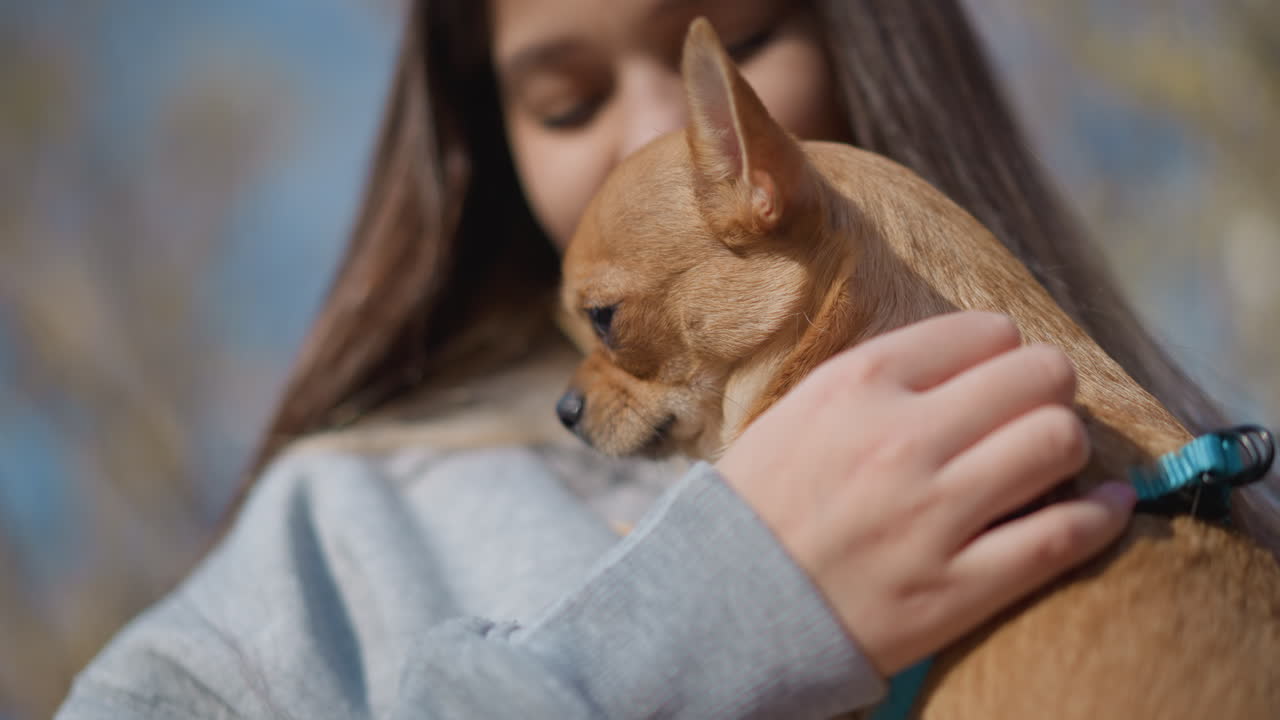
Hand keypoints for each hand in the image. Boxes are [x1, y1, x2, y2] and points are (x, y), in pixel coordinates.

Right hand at [715, 311, 1135, 675]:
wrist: (720, 605)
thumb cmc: (762, 501)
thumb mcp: (804, 411)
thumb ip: (885, 378)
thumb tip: (981, 358)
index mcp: (858, 384)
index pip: (985, 332)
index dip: (1004, 351)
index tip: (999, 375)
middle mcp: (901, 439)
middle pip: (1039, 377)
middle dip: (1050, 389)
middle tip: (1036, 411)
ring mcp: (932, 515)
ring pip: (1059, 443)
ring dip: (1067, 447)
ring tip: (1050, 462)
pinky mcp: (955, 587)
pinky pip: (1062, 537)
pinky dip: (1102, 516)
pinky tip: (1108, 506)